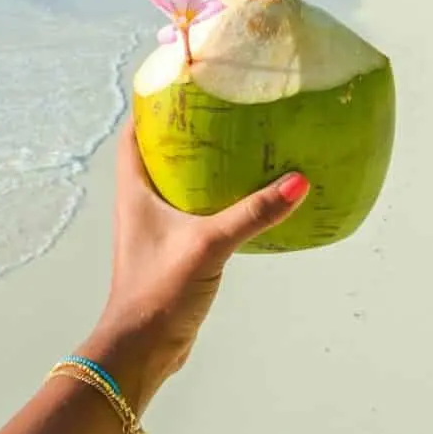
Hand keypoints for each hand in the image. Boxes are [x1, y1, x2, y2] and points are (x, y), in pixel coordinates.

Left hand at [86, 119, 309, 412]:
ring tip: (240, 144)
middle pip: (158, 152)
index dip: (152, 104)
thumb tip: (298, 180)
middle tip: (223, 108)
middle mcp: (140, 203)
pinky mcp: (173, 251)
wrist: (141, 351)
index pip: (134, 132)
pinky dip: (213, 197)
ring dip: (201, 165)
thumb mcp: (210, 244)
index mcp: (134, 190)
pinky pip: (194, 211)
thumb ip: (253, 213)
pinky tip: (244, 196)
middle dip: (185, 130)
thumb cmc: (160, 290)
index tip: (182, 83)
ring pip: (177, 183)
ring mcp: (155, 229)